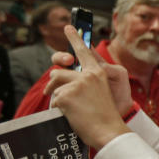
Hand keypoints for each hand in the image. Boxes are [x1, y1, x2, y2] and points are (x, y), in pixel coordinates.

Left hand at [43, 25, 131, 148]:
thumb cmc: (105, 117)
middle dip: (53, 82)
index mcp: (98, 73)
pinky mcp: (66, 95)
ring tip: (69, 110)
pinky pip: (53, 100)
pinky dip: (58, 110)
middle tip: (50, 91)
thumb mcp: (100, 93)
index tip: (68, 27)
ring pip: (54, 86)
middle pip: (58, 71)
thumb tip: (61, 81)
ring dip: (56, 98)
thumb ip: (85, 83)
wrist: (108, 131)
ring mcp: (76, 84)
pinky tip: (70, 116)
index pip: (84, 52)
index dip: (75, 38)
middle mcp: (87, 75)